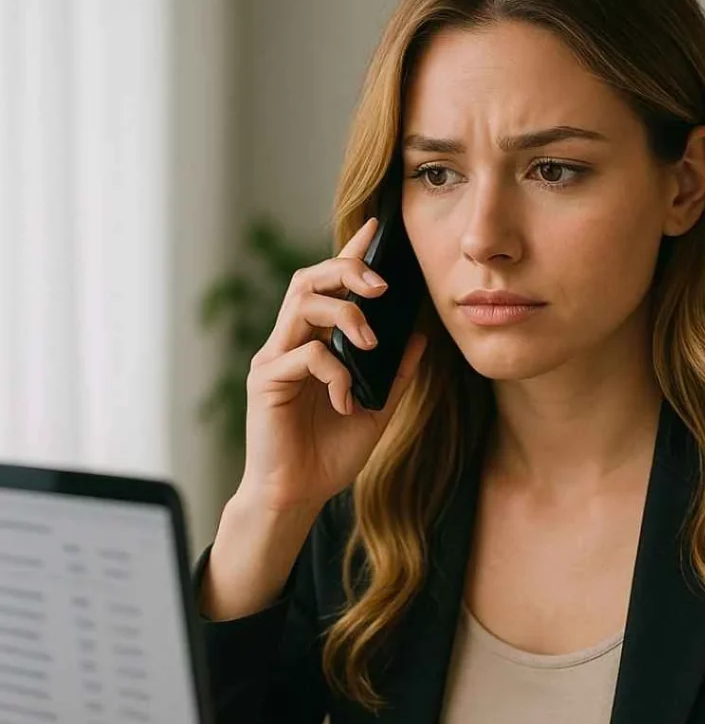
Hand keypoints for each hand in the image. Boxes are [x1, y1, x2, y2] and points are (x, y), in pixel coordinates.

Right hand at [238, 214, 426, 513]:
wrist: (299, 495)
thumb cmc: (331, 452)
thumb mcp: (378, 409)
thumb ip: (396, 373)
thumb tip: (419, 335)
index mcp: (316, 342)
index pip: (332, 285)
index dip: (351, 254)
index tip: (377, 228)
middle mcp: (291, 342)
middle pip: (310, 279)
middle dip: (347, 270)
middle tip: (381, 286)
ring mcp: (275, 359)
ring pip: (302, 304)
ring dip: (344, 315)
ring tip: (369, 343)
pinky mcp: (266, 382)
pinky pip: (303, 355)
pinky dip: (333, 372)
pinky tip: (345, 400)